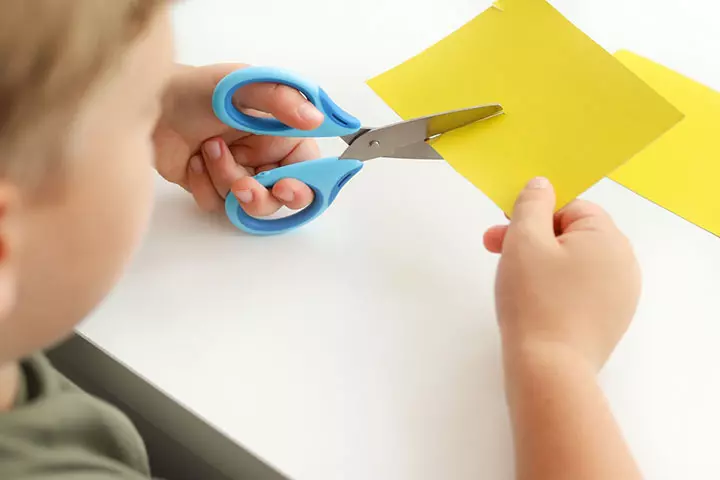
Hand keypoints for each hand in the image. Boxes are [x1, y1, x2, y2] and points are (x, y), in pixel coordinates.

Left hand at [153, 64, 323, 213]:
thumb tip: (316, 118)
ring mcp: (237, 173)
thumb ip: (280, 100)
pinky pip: (217, 205)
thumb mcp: (241, 85)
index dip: (303, 185)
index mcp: (280, 134)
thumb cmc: (195, 88)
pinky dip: (204, 186)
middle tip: (243, 187)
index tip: (285, 186)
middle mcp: (263, 157)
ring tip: (208, 150)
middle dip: (260, 196)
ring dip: (226, 181)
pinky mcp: (211, 186)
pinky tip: (193, 161)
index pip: (308, 170)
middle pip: (279, 198)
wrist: (145, 103)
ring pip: (246, 205)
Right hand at [483, 177, 640, 370]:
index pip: (570, 208)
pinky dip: (554, 289)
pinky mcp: (609, 322)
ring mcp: (620, 296)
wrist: (548, 369)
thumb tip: (542, 184)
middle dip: (531, 239)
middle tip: (494, 250)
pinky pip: (579, 291)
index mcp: (609, 238)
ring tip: (511, 281)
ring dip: (540, 263)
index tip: (503, 231)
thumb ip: (531, 204)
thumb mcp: (525, 241)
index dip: (533, 215)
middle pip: (571, 235)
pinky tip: (532, 304)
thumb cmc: (534, 298)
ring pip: (573, 264)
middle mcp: (624, 264)